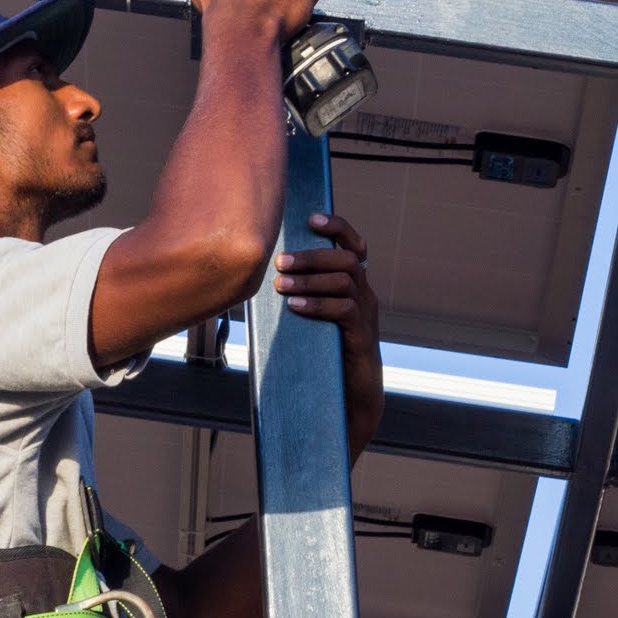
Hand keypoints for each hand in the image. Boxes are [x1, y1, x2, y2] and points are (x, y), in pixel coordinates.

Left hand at [272, 211, 382, 458]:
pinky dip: (318, 305)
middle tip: (281, 262)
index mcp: (352, 285)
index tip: (311, 218)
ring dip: (310, 280)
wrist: (347, 400)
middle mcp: (363, 294)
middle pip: (346, 259)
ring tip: (280, 286)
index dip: (337, 227)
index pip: (352, 244)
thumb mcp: (306, 320)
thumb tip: (251, 278)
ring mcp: (366, 315)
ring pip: (345, 281)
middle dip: (312, 256)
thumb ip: (292, 297)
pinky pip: (345, 311)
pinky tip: (295, 307)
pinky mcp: (362, 337)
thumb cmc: (320, 356)